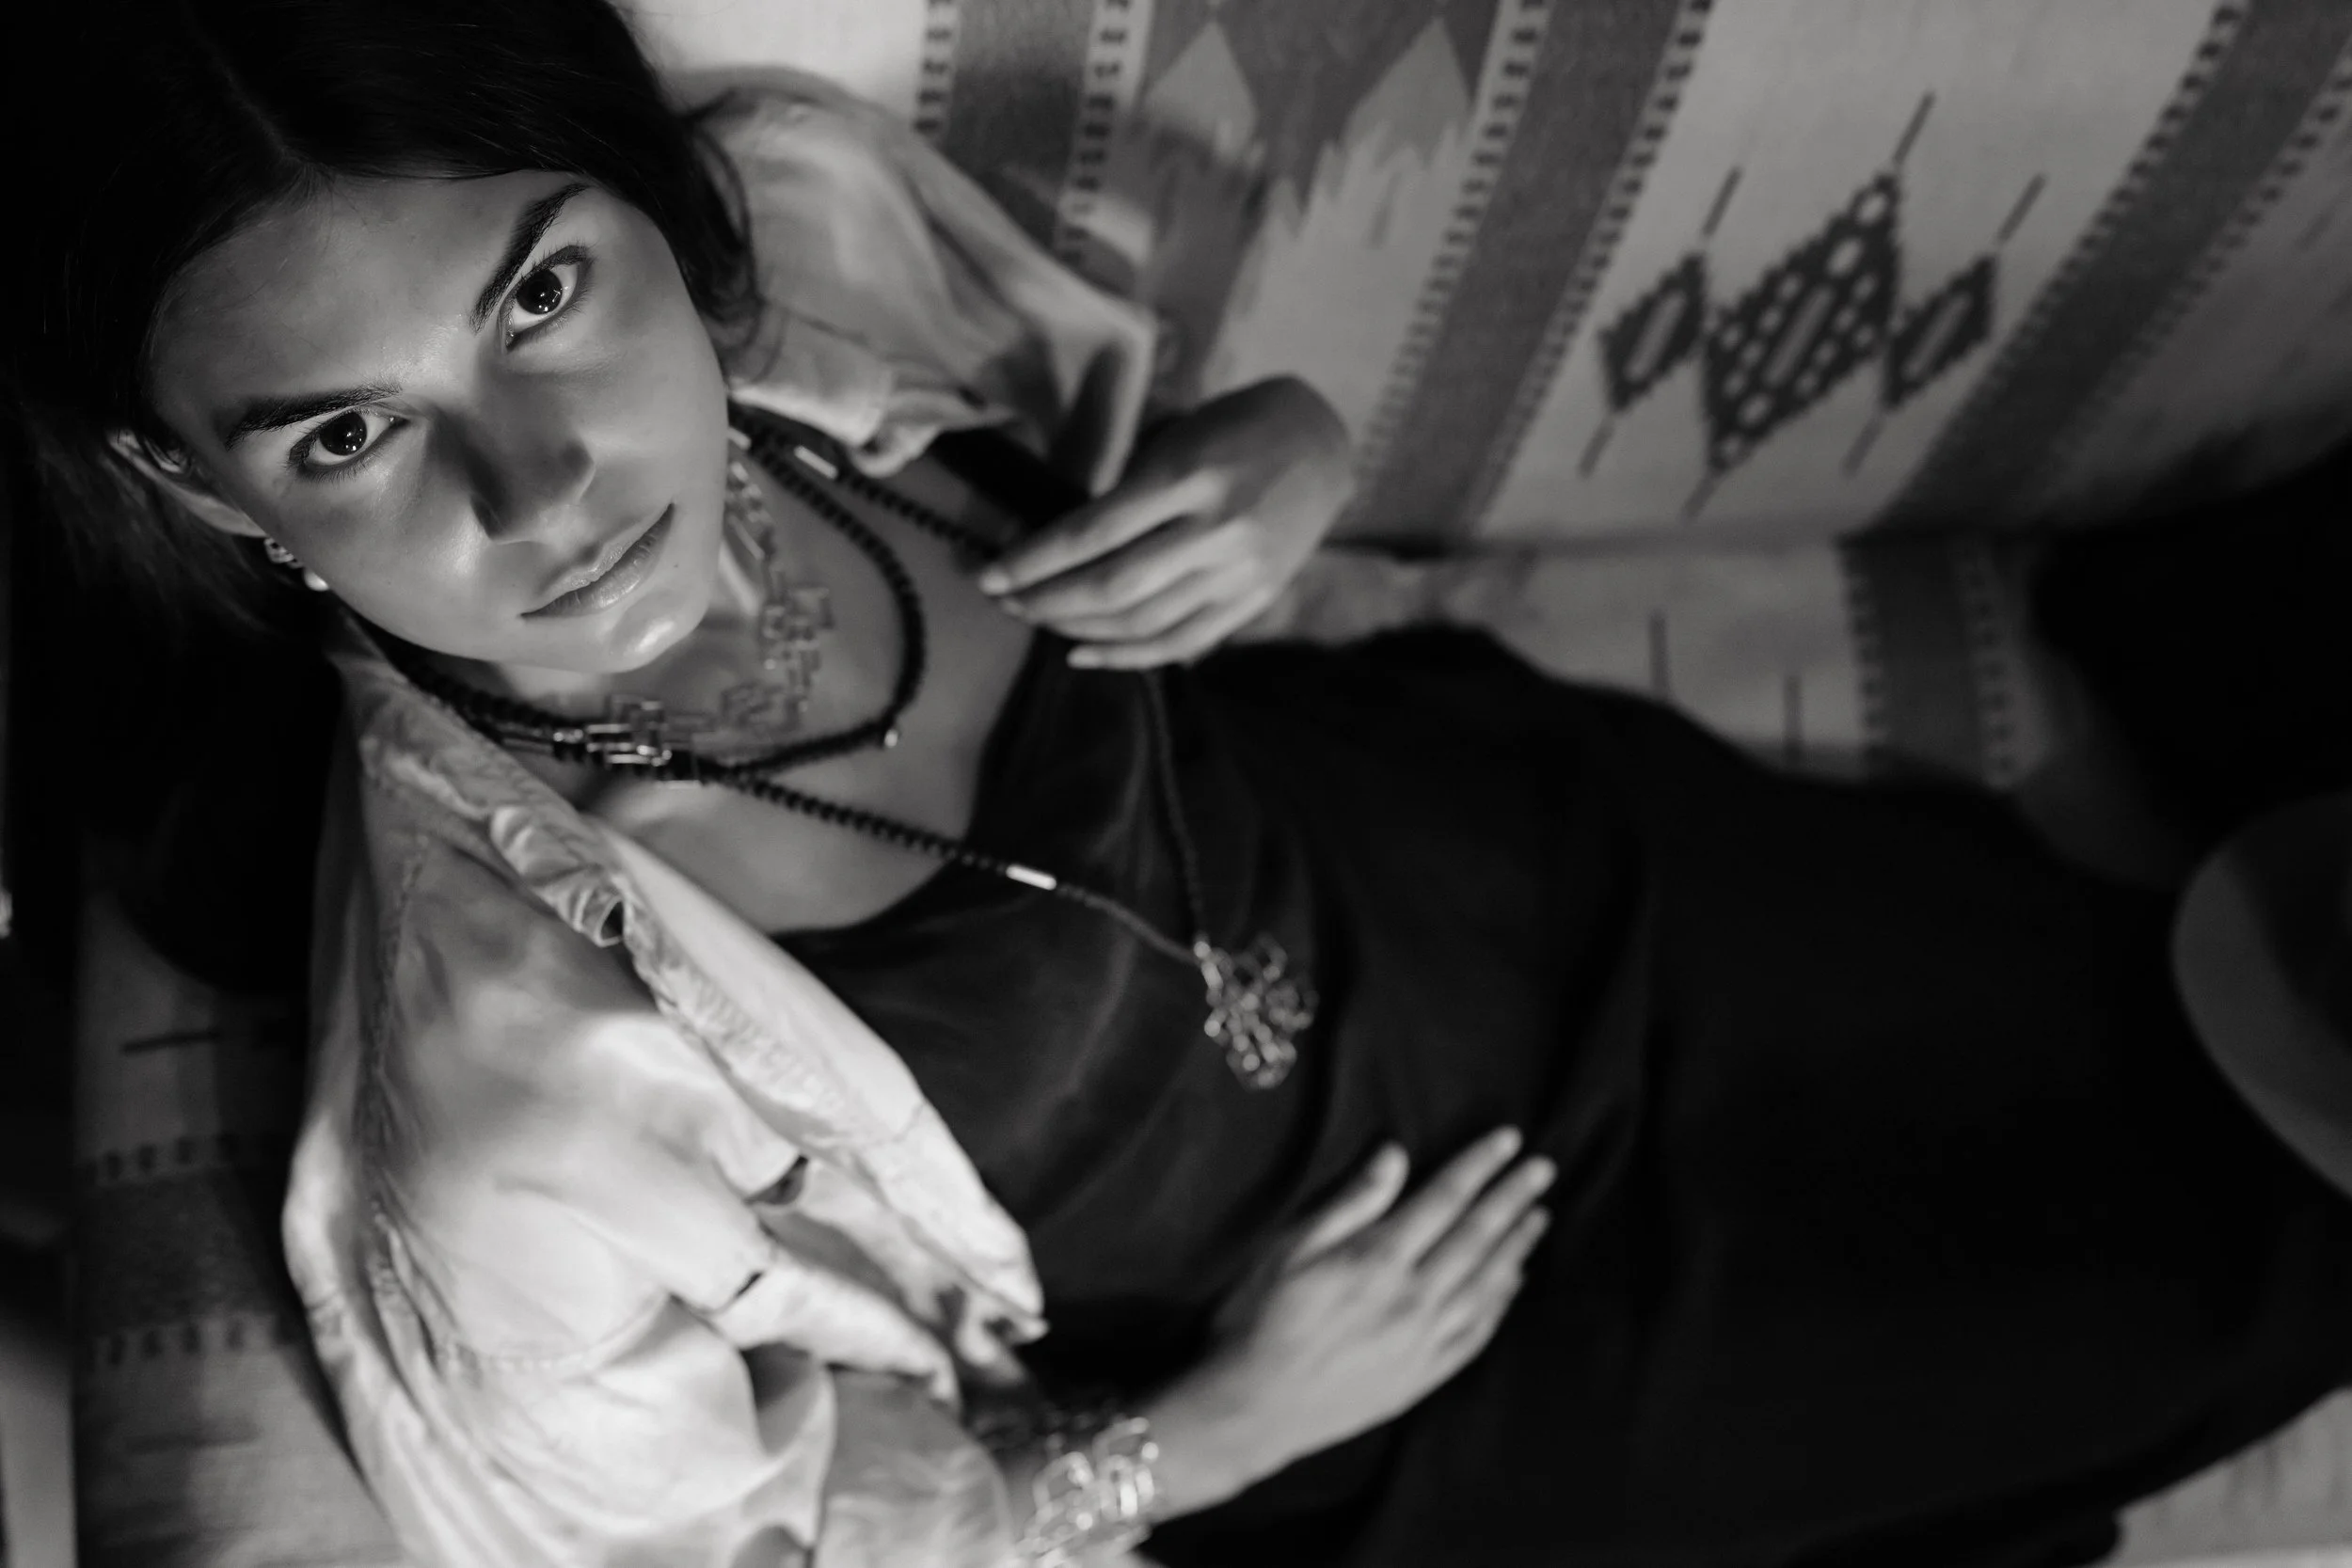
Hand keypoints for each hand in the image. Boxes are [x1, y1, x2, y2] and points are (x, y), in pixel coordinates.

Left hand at [974, 377, 1354, 668]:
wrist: (1321, 444)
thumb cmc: (1231, 428)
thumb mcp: (1175, 435)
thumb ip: (1122, 487)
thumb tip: (1049, 539)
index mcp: (1188, 474)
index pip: (1092, 531)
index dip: (1032, 561)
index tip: (989, 575)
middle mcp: (1216, 528)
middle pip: (1113, 586)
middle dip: (1046, 601)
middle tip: (1006, 602)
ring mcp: (1239, 571)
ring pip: (1142, 622)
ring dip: (1076, 628)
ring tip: (1036, 620)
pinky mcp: (1253, 600)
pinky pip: (1181, 643)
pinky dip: (1126, 656)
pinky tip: (1083, 652)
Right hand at [1139, 1128, 1553, 1513]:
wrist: (1252, 1410)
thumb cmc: (1260, 1320)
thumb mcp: (1291, 1248)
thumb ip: (1351, 1202)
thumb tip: (1395, 1154)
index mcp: (1379, 1260)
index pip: (1444, 1200)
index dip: (1479, 1166)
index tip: (1509, 1141)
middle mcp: (1413, 1299)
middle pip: (1476, 1237)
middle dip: (1512, 1199)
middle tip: (1543, 1170)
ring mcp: (1424, 1341)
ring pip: (1486, 1284)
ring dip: (1516, 1247)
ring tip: (1539, 1217)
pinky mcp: (1423, 1376)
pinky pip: (1477, 1333)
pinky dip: (1501, 1303)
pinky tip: (1512, 1282)